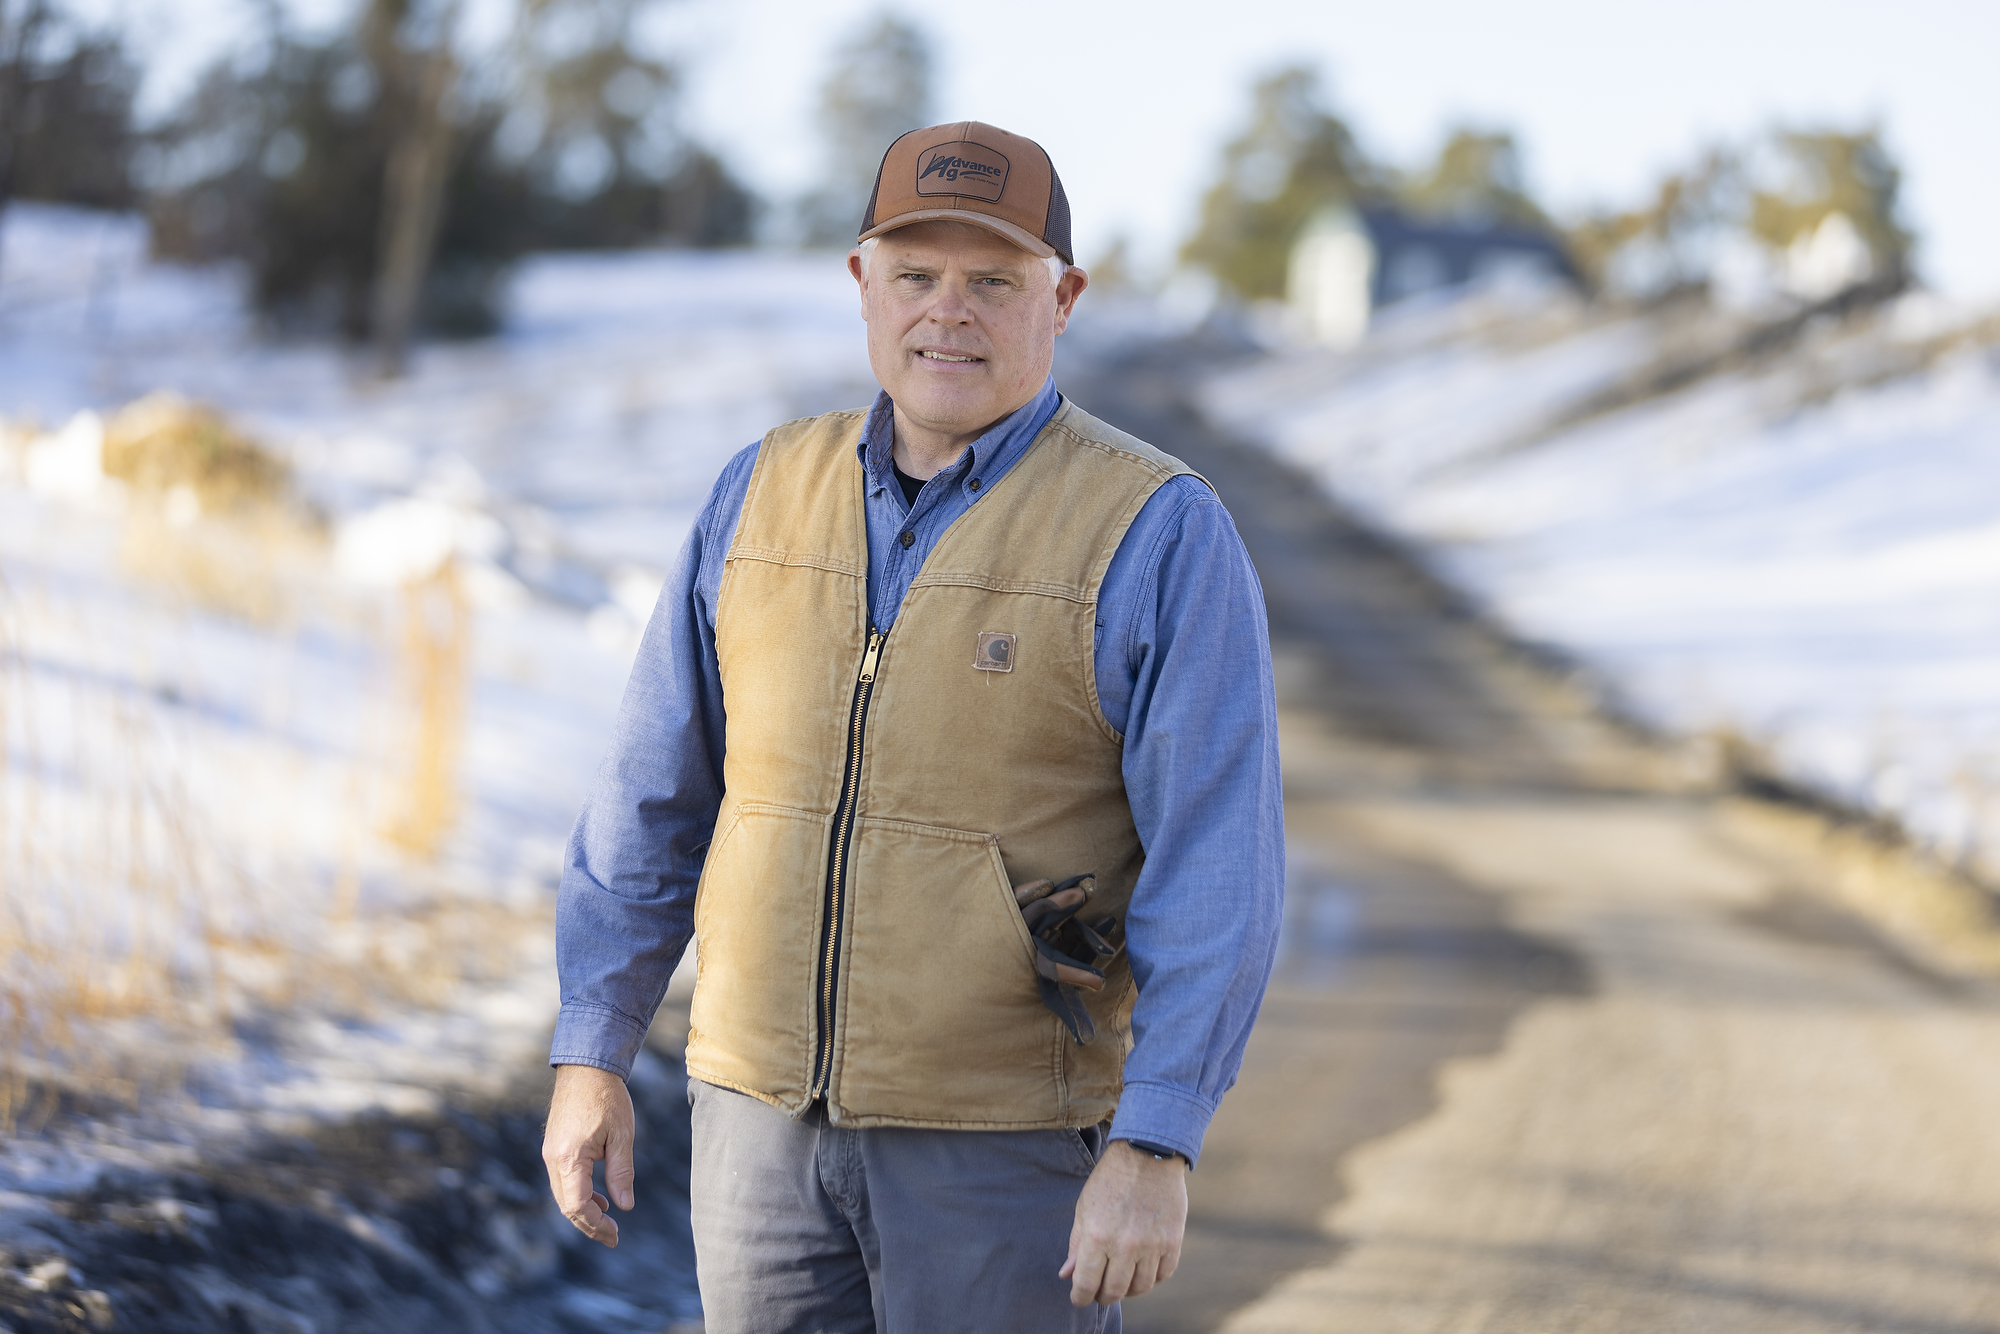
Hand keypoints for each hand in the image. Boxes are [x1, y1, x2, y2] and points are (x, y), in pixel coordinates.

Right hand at [542, 1064, 635, 1247]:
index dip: (596, 1225)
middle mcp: (553, 1159)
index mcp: (569, 1158)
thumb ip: (621, 1172)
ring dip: (584, 1211)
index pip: (577, 1206)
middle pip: (567, 1205)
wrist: (585, 1067)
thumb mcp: (622, 1135)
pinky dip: (579, 1194)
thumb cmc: (607, 1097)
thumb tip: (625, 1206)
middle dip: (589, 1225)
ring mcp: (550, 1153)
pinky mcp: (553, 1147)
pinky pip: (563, 1181)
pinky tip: (600, 1198)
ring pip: (563, 1195)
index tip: (616, 1234)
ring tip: (609, 1221)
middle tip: (614, 1237)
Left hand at [1059, 1140, 1187, 1306]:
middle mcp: (1124, 1245)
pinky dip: (1152, 1277)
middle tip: (1100, 1292)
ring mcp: (1151, 1245)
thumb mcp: (1084, 1208)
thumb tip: (1068, 1276)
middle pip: (1114, 1292)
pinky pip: (1163, 1275)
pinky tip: (1143, 1268)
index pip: (1086, 1284)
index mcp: (1097, 1237)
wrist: (1146, 1155)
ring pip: (1140, 1288)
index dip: (1080, 1298)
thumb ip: (1076, 1245)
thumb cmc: (1109, 1181)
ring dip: (1128, 1289)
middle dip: (1103, 1296)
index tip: (1079, 1299)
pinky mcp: (1172, 1241)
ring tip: (1122, 1279)